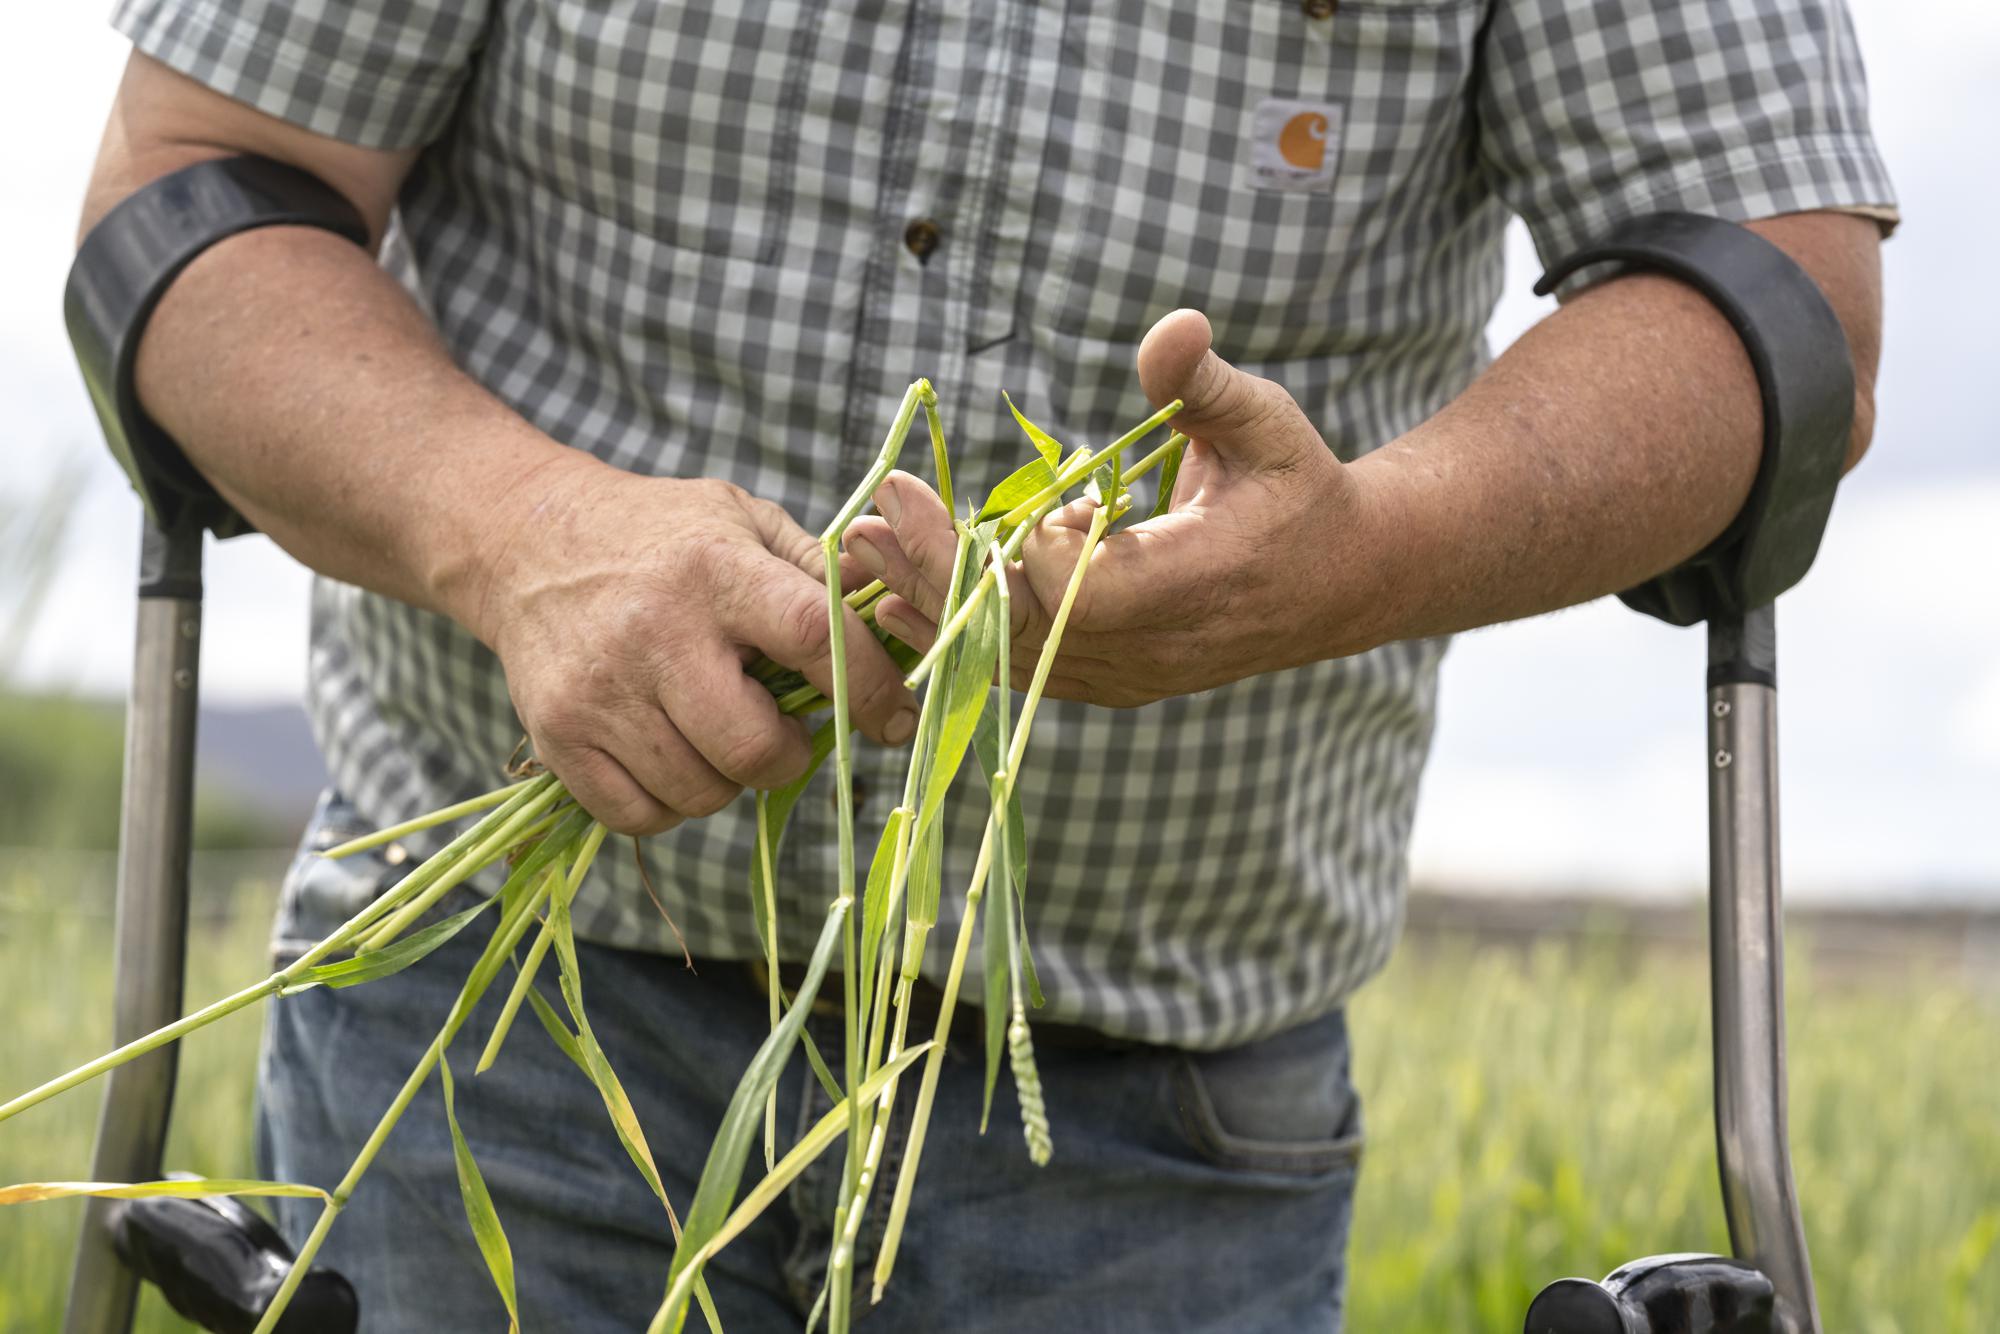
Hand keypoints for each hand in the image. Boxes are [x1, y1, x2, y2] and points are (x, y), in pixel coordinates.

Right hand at [462, 459, 917, 833]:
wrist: (524, 542)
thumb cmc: (660, 536)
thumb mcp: (742, 520)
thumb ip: (816, 572)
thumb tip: (899, 624)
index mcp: (715, 570)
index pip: (814, 636)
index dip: (869, 687)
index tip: (894, 716)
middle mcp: (654, 633)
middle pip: (753, 749)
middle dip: (790, 755)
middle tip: (783, 729)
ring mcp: (599, 693)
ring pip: (701, 793)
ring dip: (729, 778)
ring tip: (718, 729)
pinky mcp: (558, 738)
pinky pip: (641, 815)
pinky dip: (671, 802)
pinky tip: (672, 754)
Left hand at [842, 309, 1389, 706]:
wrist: (1337, 583)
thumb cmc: (1297, 488)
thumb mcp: (1267, 424)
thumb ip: (1207, 385)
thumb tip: (1173, 327)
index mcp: (1200, 583)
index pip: (1089, 589)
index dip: (1036, 551)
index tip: (1001, 501)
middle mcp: (1156, 647)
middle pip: (1026, 628)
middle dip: (941, 569)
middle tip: (875, 513)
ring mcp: (1127, 675)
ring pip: (1009, 656)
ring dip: (929, 601)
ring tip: (858, 550)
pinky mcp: (1104, 681)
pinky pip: (1017, 669)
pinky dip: (957, 633)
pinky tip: (895, 600)